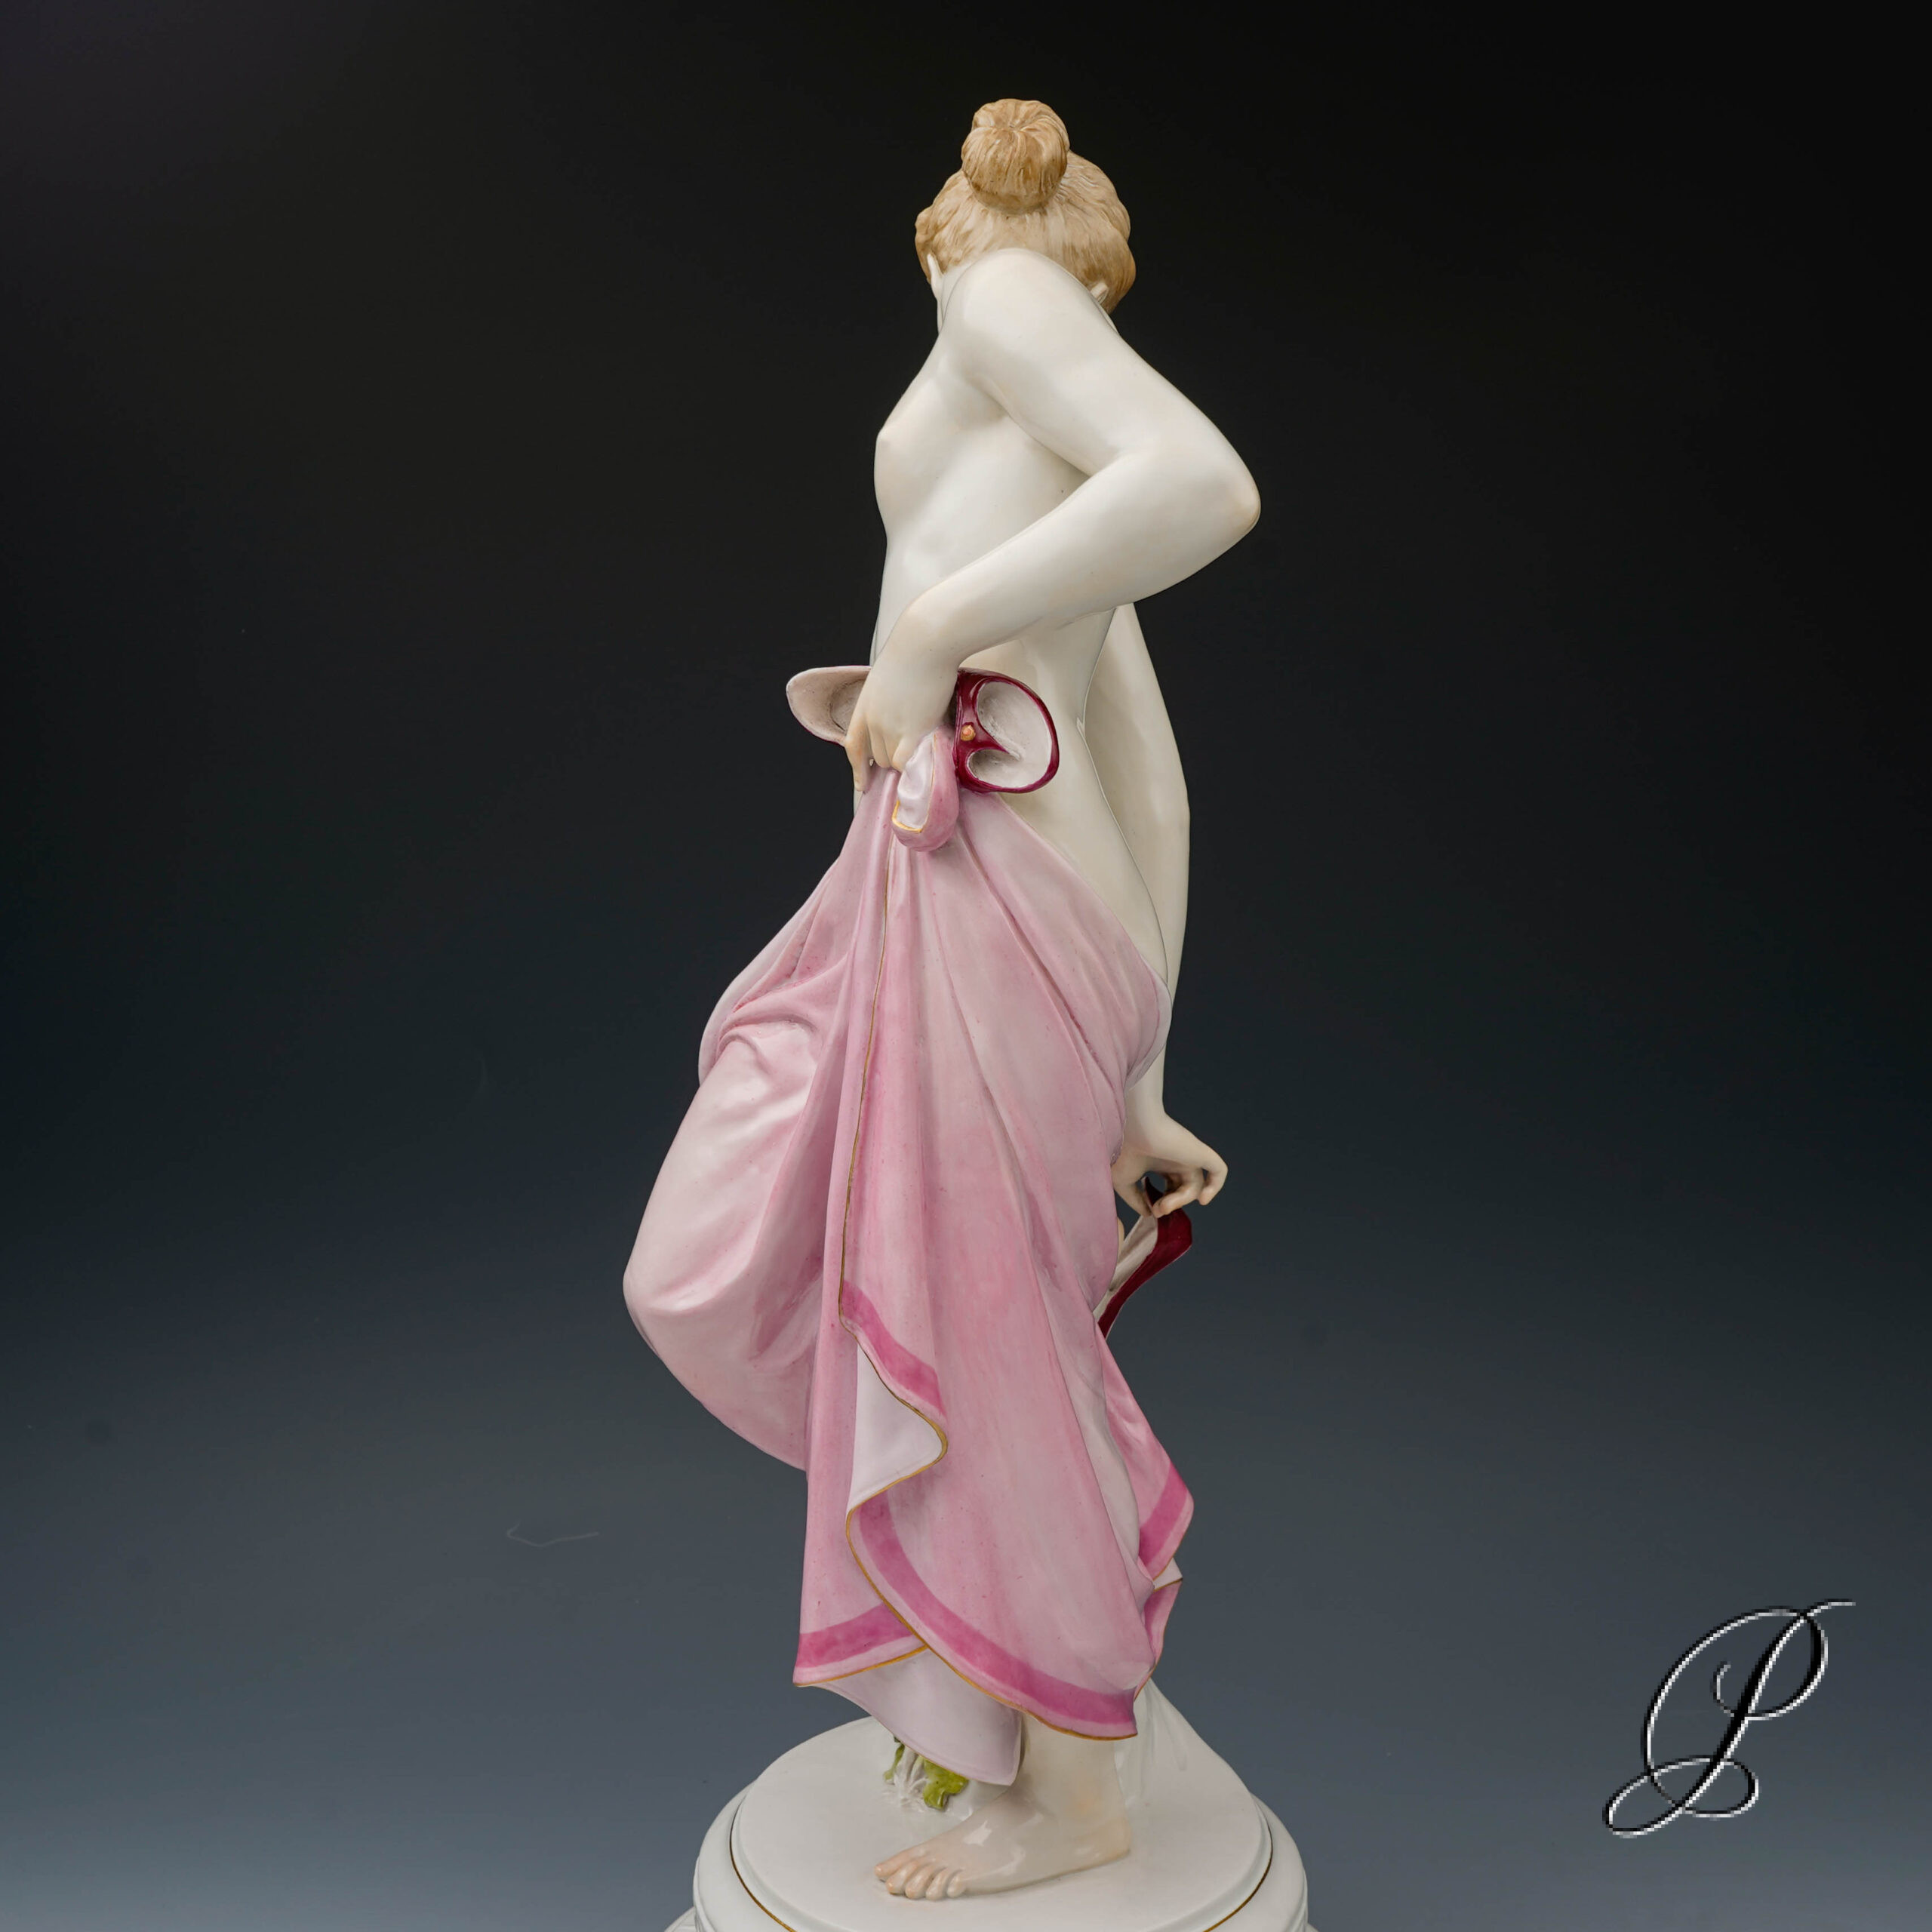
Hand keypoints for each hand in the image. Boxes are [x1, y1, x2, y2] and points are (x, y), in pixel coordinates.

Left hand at [844, 645, 957, 790]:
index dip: (857, 767)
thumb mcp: (887, 679)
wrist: (925, 644)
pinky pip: (904, 762)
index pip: (853, 744)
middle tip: (909, 752)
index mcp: (864, 706)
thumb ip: (887, 700)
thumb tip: (899, 711)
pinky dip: (911, 765)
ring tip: (921, 745)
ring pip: (891, 761)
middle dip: (889, 759)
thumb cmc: (913, 653)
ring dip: (903, 759)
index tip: (862, 783)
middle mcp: (873, 720)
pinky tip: (922, 758)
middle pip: (876, 757)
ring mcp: (890, 726)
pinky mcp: (912, 730)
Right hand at [1111, 1113, 1227, 1217]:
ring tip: (1165, 1205)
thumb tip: (1149, 1214)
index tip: (1150, 1209)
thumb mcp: (1123, 1181)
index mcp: (1162, 1162)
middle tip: (1158, 1210)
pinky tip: (1204, 1199)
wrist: (1132, 1127)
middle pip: (1183, 1189)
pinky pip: (1218, 1171)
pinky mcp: (1200, 1152)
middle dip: (1171, 1204)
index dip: (1163, 1203)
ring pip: (1195, 1186)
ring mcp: (1190, 1155)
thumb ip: (1135, 1200)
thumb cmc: (1123, 1149)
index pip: (1170, 1188)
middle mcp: (1178, 1158)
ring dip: (1180, 1201)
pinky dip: (1215, 1185)